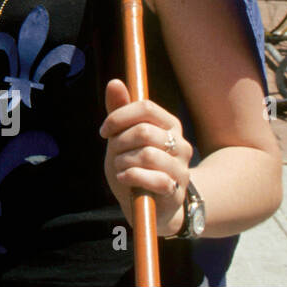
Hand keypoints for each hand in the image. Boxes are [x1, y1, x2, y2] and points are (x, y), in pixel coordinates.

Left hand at [100, 78, 191, 234]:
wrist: (152, 204)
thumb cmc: (134, 164)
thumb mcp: (123, 137)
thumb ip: (119, 112)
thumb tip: (115, 82)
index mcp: (169, 124)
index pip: (145, 107)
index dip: (119, 117)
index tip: (105, 131)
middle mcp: (180, 143)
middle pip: (143, 131)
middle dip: (119, 142)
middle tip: (114, 154)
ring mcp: (181, 167)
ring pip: (146, 155)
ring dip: (123, 162)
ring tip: (121, 168)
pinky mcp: (176, 189)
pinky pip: (154, 178)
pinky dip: (131, 177)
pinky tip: (125, 179)